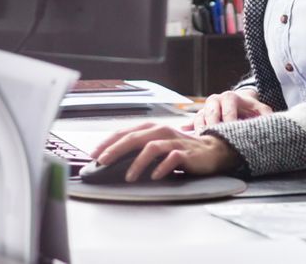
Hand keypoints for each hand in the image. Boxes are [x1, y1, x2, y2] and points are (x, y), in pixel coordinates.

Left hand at [89, 122, 237, 181]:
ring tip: (129, 177)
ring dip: (137, 163)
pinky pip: (172, 158)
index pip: (124, 132)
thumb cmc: (180, 150)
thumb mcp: (158, 146)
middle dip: (115, 150)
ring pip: (151, 147)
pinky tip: (154, 177)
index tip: (93, 154)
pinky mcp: (186, 153)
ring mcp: (174, 141)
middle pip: (134, 138)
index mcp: (151, 128)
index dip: (108, 142)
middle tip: (102, 162)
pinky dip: (161, 168)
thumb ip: (140, 149)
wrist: (211, 151)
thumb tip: (114, 160)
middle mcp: (161, 131)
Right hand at [182, 88, 271, 131]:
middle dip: (213, 125)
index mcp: (230, 97)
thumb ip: (266, 115)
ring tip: (203, 140)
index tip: (232, 131)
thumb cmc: (251, 108)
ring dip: (201, 128)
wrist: (241, 102)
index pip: (228, 108)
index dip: (229, 120)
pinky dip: (190, 127)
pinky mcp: (201, 114)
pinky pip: (193, 120)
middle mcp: (216, 99)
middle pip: (211, 112)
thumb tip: (271, 123)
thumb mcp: (261, 110)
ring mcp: (207, 106)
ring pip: (200, 116)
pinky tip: (185, 133)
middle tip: (215, 137)